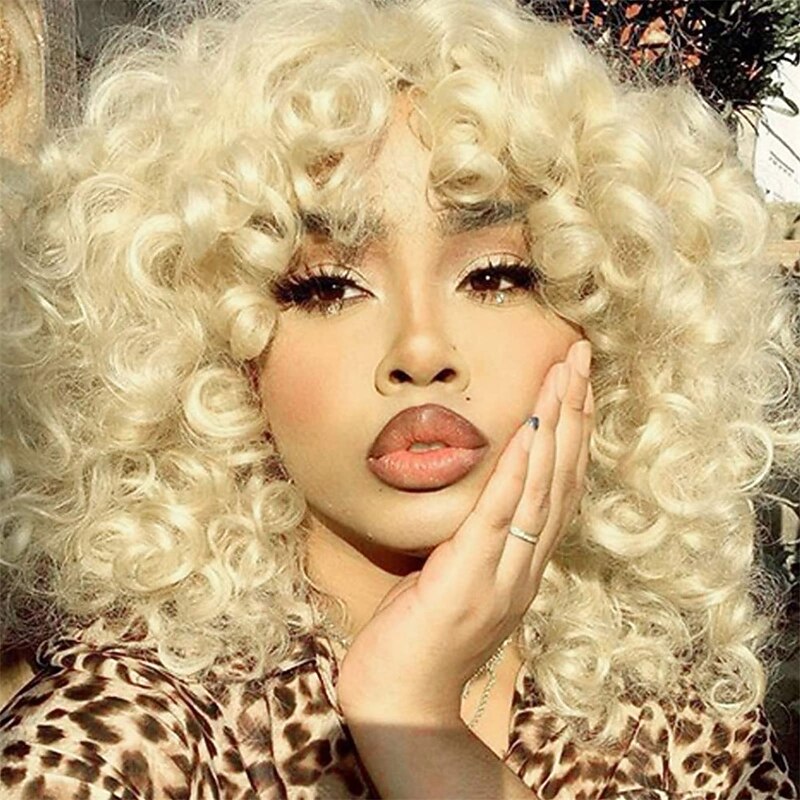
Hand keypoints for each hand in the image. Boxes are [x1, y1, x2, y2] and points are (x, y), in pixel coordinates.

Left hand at [336, 339, 593, 723]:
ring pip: (540, 489)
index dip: (571, 434)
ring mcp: (502, 574)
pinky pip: (499, 517)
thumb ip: (475, 545)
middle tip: (581, 358)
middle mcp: (525, 566)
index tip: (575, 386)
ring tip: (564, 375)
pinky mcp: (468, 580)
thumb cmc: (420, 641)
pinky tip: (528, 432)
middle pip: (561, 478)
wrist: (402, 703)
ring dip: (554, 427)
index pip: (558, 488)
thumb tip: (476, 507)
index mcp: (522, 564)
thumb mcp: (455, 581)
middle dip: (572, 413)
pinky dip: (517, 471)